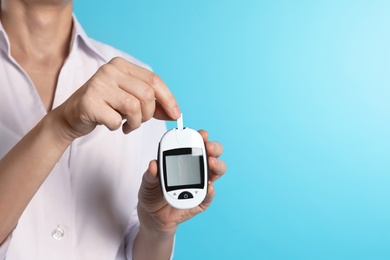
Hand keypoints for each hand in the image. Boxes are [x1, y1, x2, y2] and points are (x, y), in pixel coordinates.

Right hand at [54, 57, 179, 140]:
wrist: (71, 116)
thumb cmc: (104, 106)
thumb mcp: (129, 99)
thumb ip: (152, 103)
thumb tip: (174, 112)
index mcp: (121, 65)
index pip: (154, 80)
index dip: (168, 99)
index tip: (175, 114)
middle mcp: (109, 70)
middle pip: (147, 94)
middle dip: (148, 114)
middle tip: (138, 120)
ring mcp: (98, 85)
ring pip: (134, 107)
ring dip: (135, 122)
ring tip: (127, 124)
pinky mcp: (89, 102)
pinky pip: (116, 120)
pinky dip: (117, 126)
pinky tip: (111, 123)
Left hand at [137, 130, 226, 236]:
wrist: (152, 216)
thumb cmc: (152, 193)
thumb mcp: (148, 181)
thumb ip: (151, 173)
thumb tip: (153, 164)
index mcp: (185, 160)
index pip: (197, 145)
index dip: (201, 138)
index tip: (201, 134)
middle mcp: (197, 170)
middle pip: (213, 155)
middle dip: (214, 148)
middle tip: (208, 147)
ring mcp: (201, 185)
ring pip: (216, 173)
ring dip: (217, 166)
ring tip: (211, 163)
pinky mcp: (201, 201)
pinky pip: (209, 196)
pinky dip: (210, 191)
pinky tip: (209, 187)